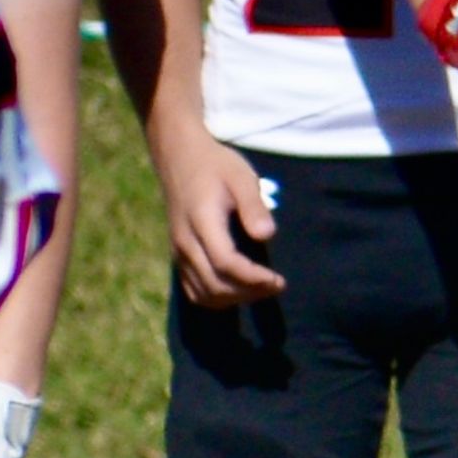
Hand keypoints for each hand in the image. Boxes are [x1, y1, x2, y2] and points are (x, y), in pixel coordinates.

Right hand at [156, 123, 283, 308]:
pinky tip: (241, 289)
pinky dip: (218, 297)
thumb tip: (266, 235)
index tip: (279, 280)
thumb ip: (253, 206)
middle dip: (249, 292)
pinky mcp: (178, 256)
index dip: (254, 278)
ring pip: (203, 293)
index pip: (226, 263)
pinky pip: (194, 290)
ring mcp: (178, 252)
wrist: (180, 158)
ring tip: (262, 287)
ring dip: (235, 298)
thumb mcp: (242, 177)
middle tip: (277, 284)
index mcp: (201, 222)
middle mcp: (185, 242)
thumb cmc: (217, 166)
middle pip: (215, 284)